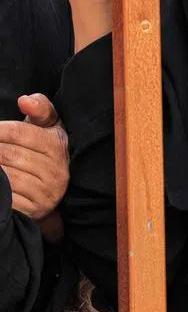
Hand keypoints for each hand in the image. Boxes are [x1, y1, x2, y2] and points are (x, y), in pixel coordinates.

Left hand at [0, 95, 68, 224]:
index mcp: (58, 146)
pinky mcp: (34, 210)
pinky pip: (7, 196)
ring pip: (6, 175)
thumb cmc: (43, 151)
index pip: (19, 132)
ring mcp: (46, 192)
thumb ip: (41, 108)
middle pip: (9, 153)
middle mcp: (56, 170)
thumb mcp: (48, 127)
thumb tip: (24, 101)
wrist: (50, 190)